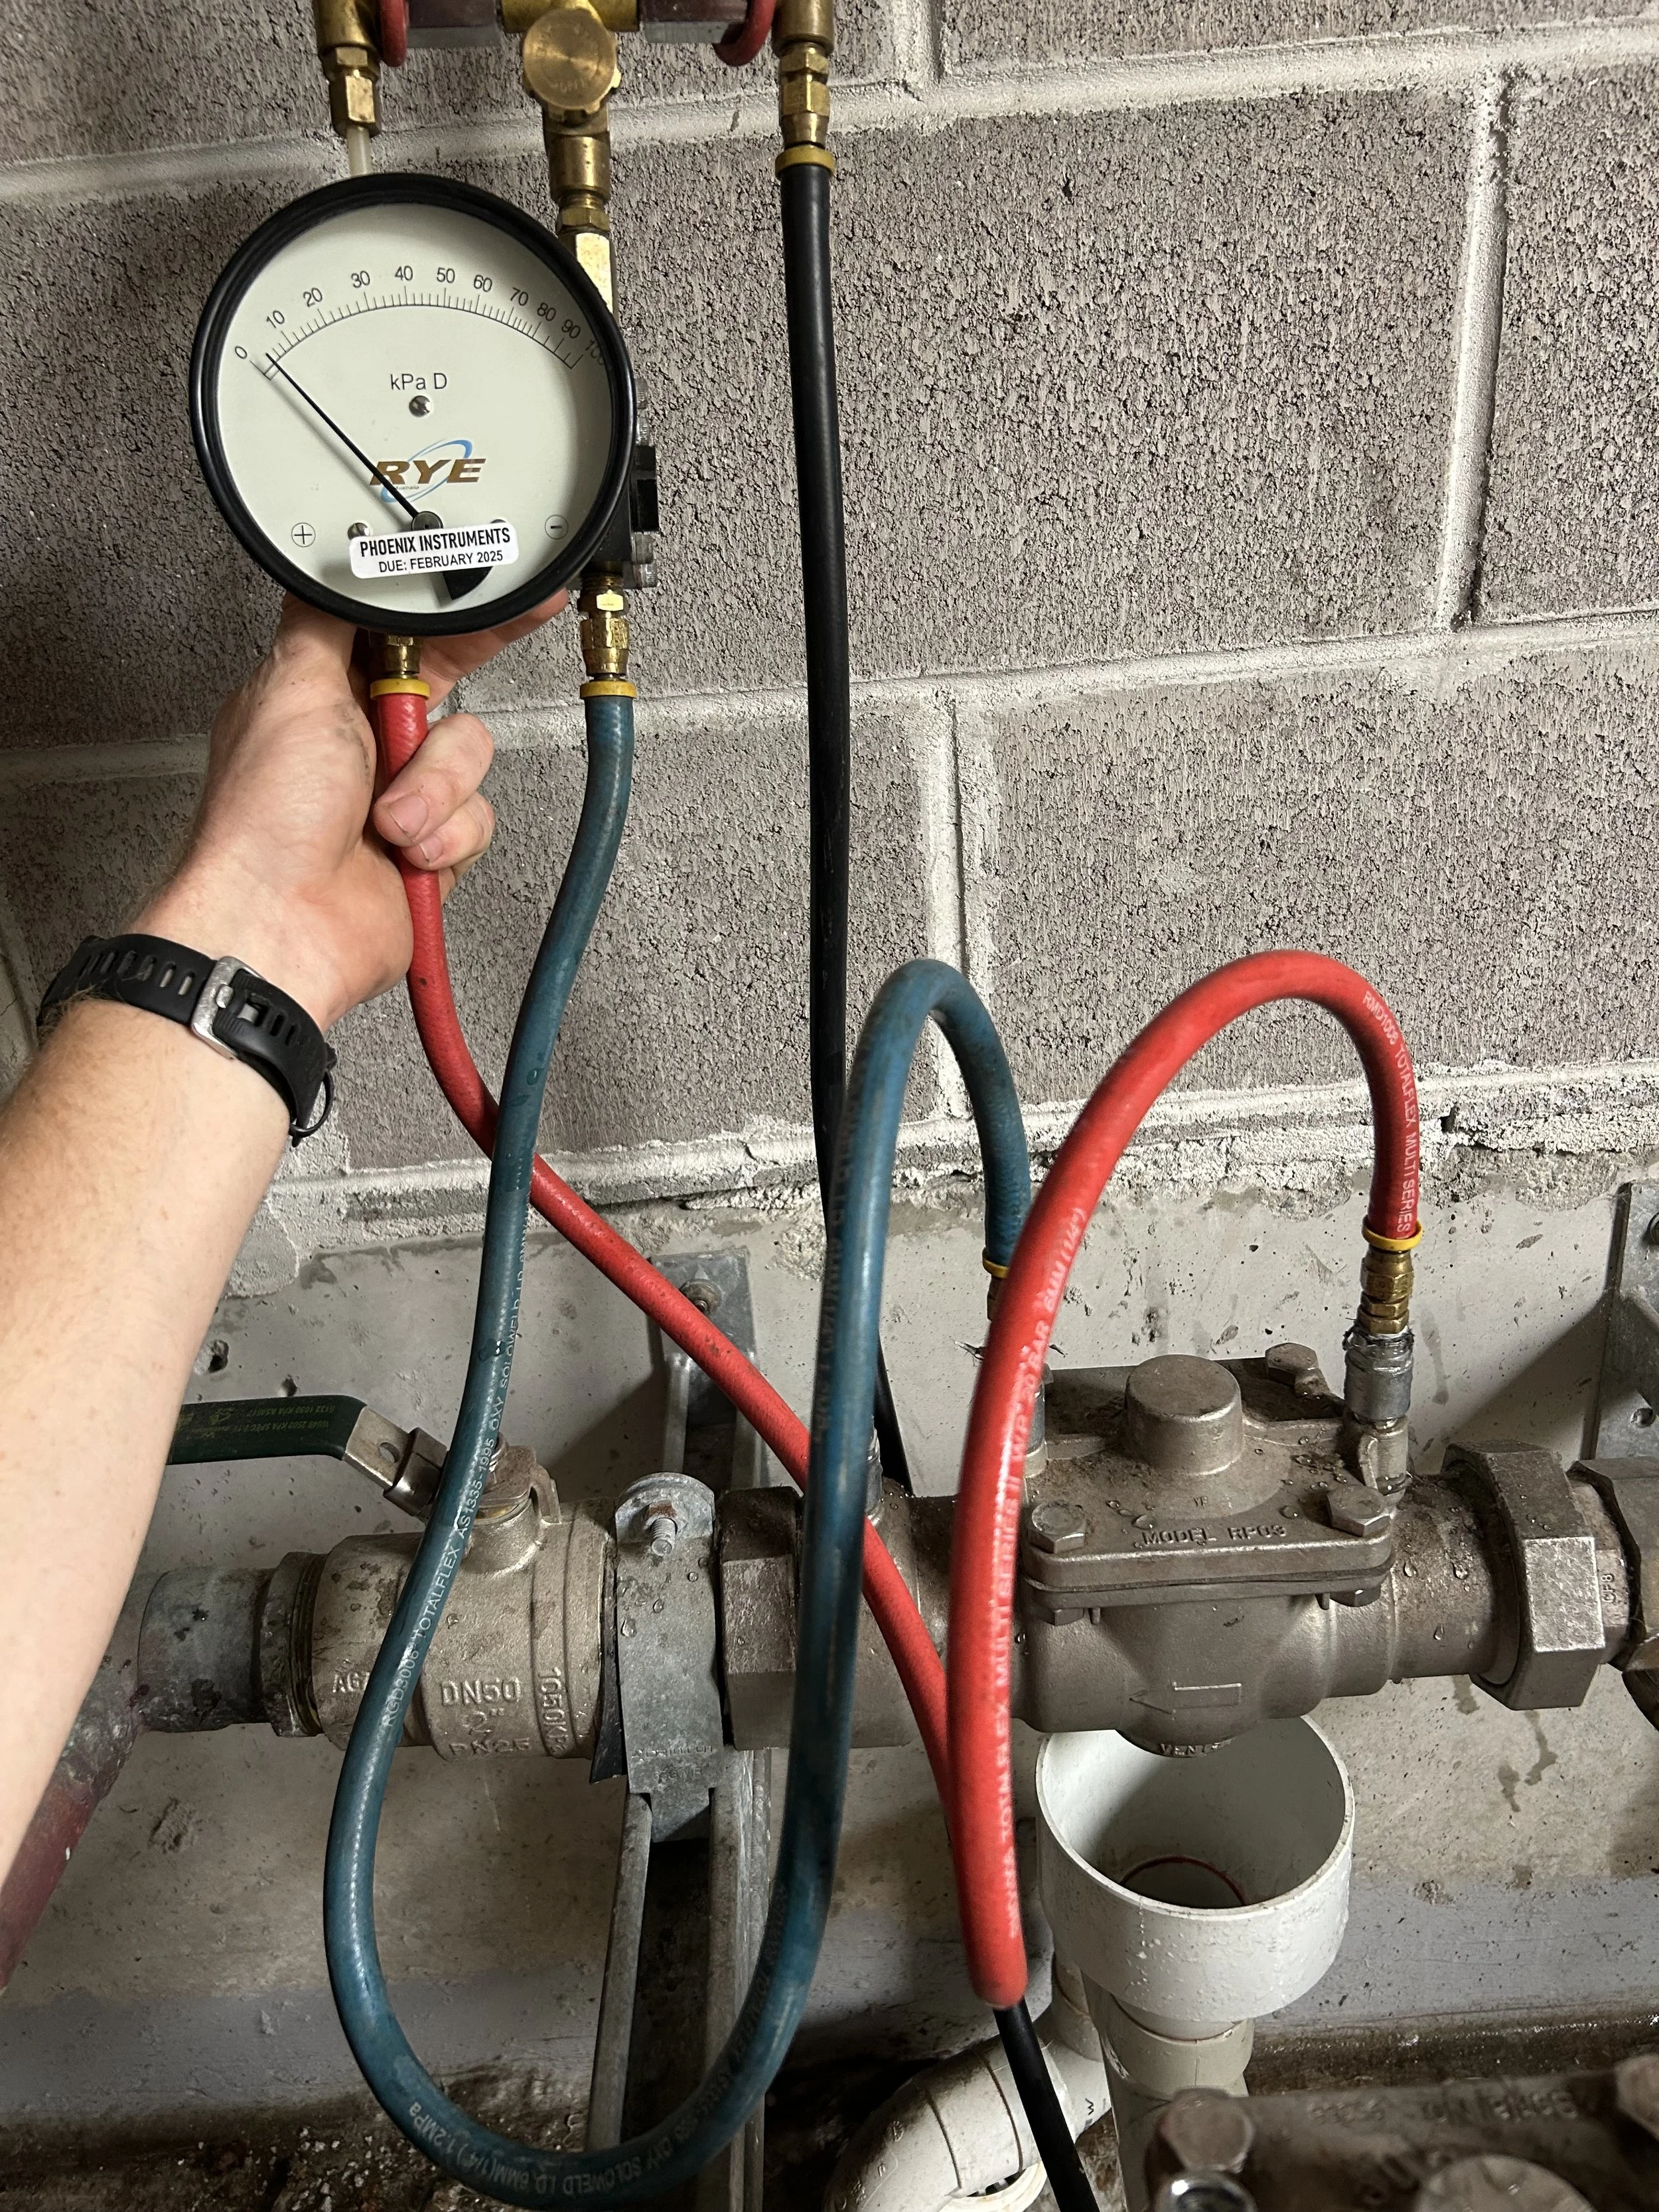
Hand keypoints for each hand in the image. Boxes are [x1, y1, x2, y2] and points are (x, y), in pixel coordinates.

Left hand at [140, 594, 562, 1029]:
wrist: (284, 921)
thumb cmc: (266, 817)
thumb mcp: (291, 682)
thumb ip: (325, 615)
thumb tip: (336, 566)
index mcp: (324, 692)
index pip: (403, 630)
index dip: (450, 612)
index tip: (496, 591)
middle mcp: (364, 741)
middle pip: (448, 693)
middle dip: (437, 727)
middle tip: (423, 731)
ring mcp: (401, 796)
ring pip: (470, 757)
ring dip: (433, 790)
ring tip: (384, 819)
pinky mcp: (432, 846)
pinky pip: (478, 818)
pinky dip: (444, 835)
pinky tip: (404, 852)